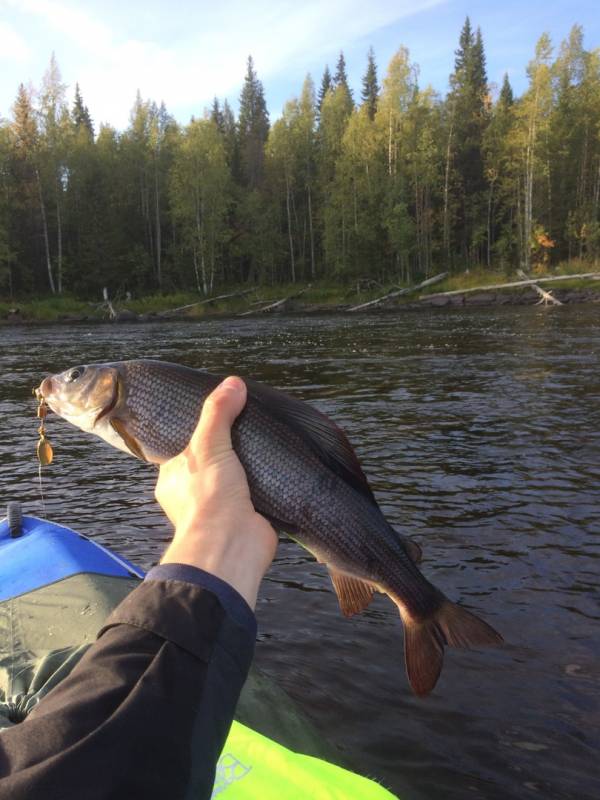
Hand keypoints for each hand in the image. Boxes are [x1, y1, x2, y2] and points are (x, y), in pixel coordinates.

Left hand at [155, 376, 277, 608]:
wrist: (232, 544)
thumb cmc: (208, 498)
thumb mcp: (208, 445)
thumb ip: (218, 413)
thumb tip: (233, 383)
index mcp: (174, 478)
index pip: (187, 447)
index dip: (205, 432)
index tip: (224, 416)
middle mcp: (194, 494)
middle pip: (215, 462)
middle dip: (232, 451)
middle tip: (251, 428)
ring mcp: (221, 508)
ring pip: (237, 479)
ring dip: (251, 468)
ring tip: (267, 445)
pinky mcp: (247, 518)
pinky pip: (257, 495)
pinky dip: (268, 485)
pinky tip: (279, 469)